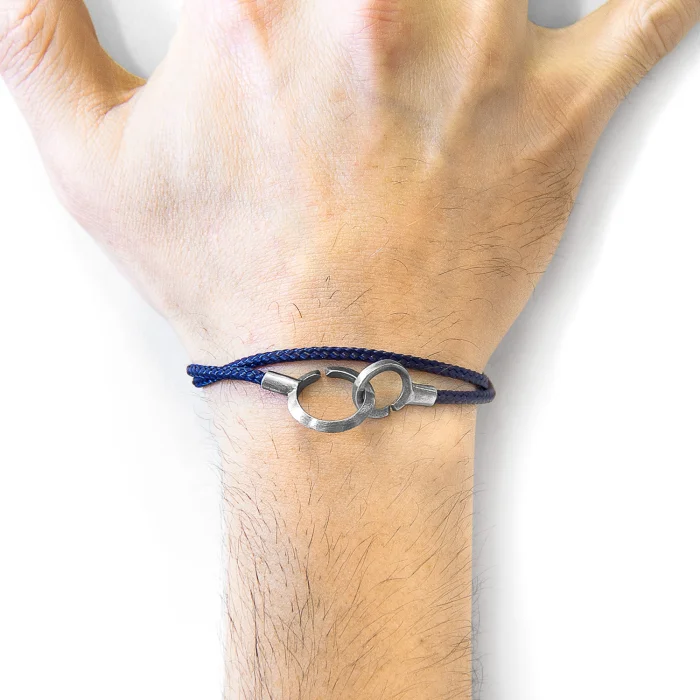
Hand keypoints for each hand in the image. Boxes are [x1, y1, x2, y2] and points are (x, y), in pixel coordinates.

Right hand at [3, 0, 696, 369]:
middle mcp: (381, 3)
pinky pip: (649, 12)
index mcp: (263, 2)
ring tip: (447, 13)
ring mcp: (488, 53)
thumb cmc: (230, 282)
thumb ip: (39, 39)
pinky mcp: (562, 118)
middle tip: (373, 9)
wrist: (334, 373)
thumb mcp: (93, 165)